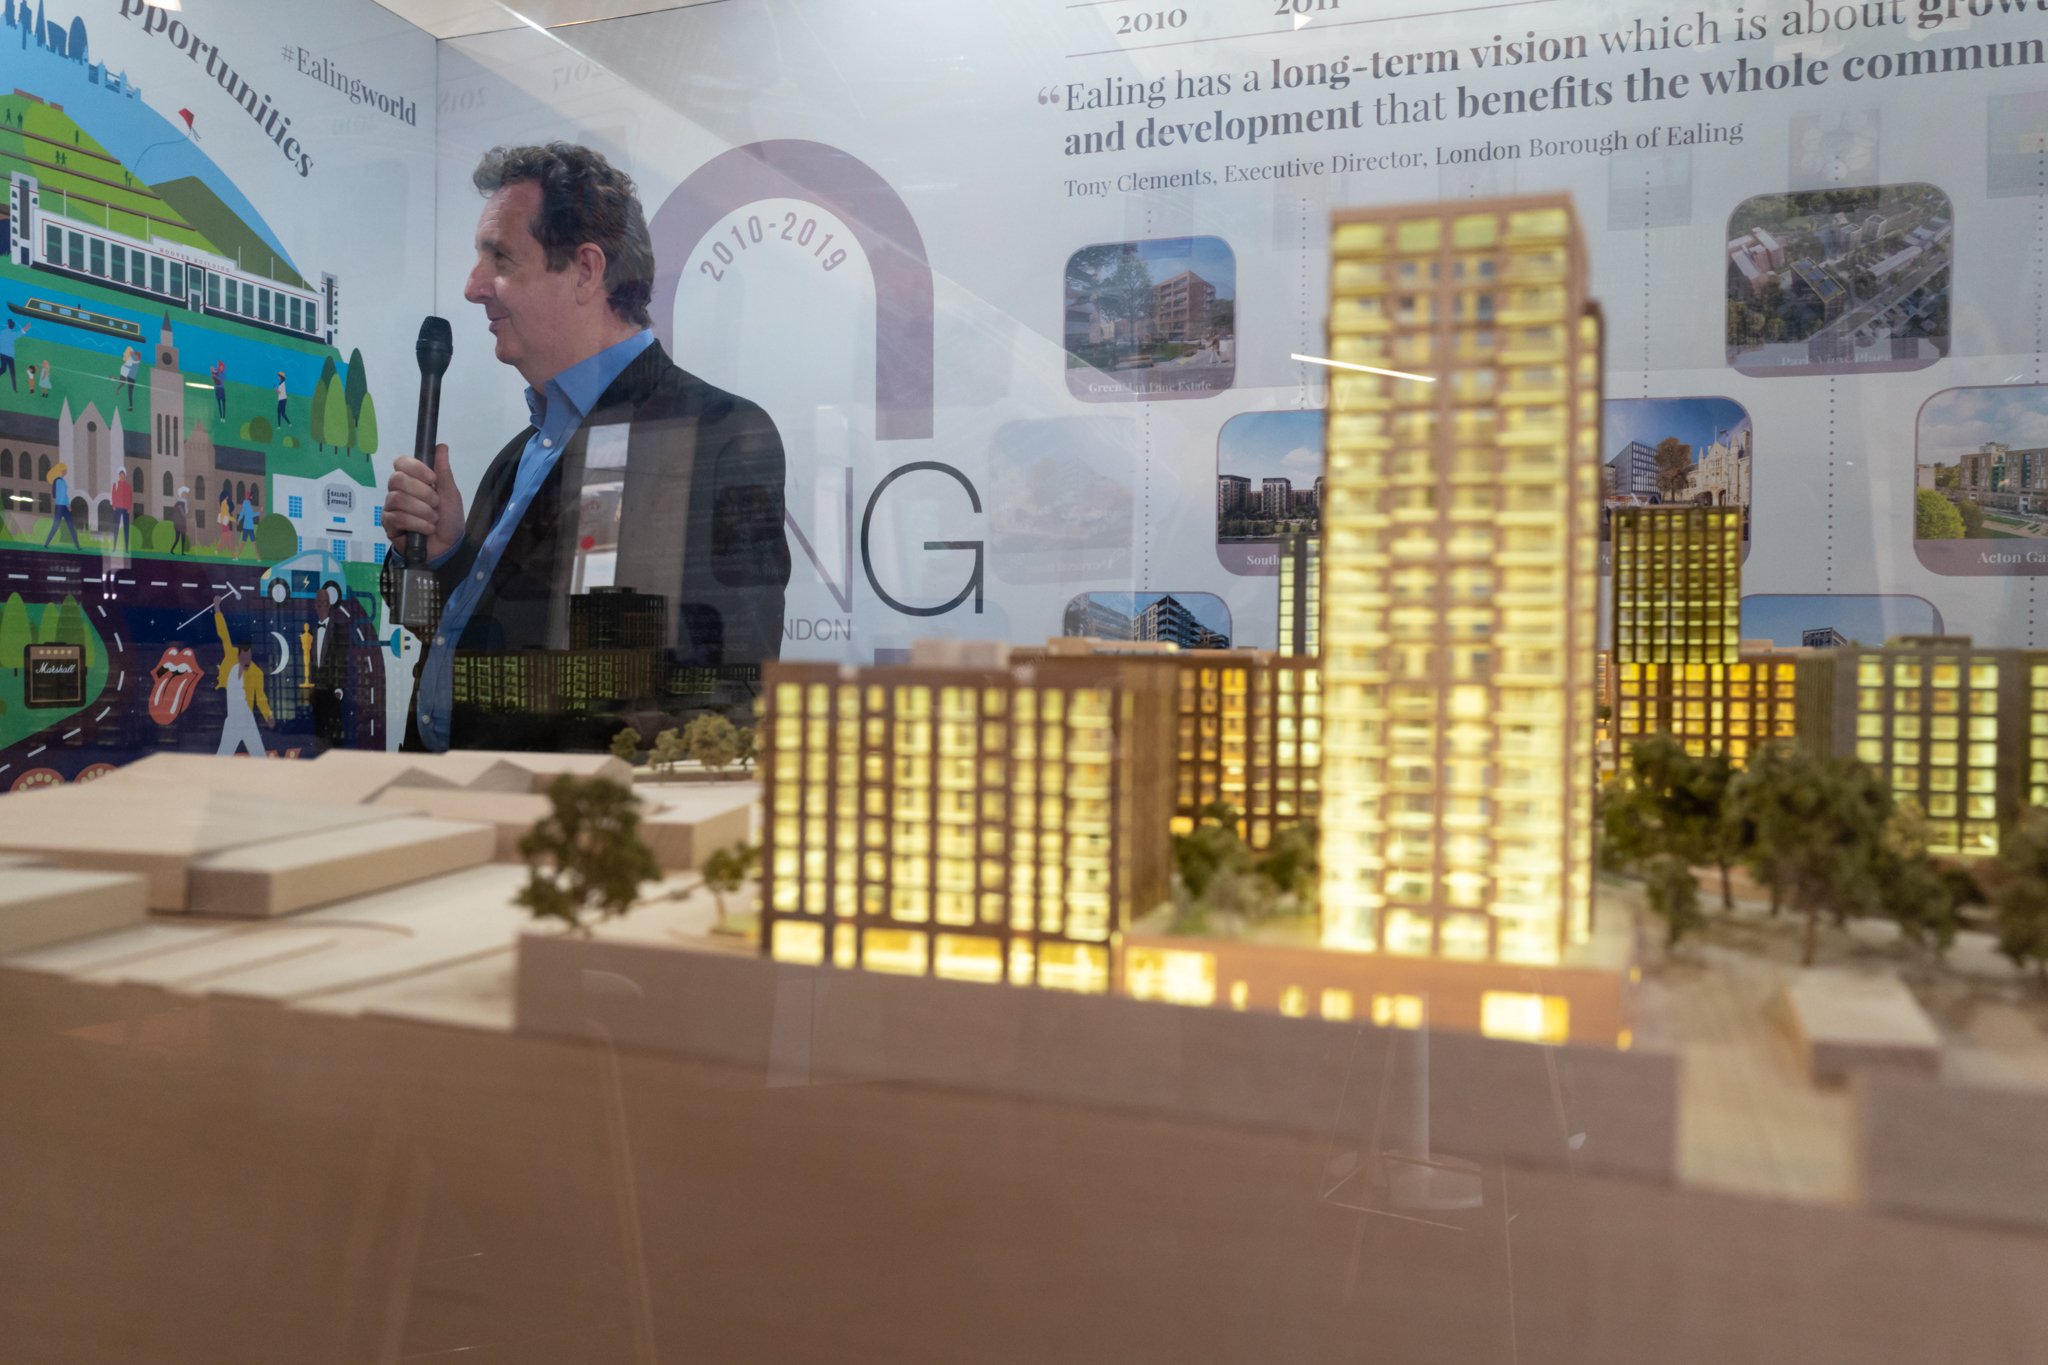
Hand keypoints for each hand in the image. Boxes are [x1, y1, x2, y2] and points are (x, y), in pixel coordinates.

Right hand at [383, 444, 463, 562]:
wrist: (450, 545)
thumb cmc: (449, 518)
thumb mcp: (450, 493)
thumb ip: (443, 471)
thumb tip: (441, 446)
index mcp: (412, 480)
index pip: (401, 462)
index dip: (415, 468)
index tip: (433, 479)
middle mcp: (398, 491)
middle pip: (396, 479)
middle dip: (421, 492)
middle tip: (436, 503)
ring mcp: (391, 508)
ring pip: (397, 499)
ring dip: (421, 510)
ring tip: (433, 519)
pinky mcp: (389, 525)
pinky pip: (396, 518)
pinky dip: (417, 523)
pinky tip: (428, 529)